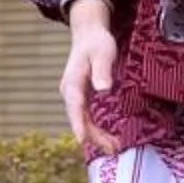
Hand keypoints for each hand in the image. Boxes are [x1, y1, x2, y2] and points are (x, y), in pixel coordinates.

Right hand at [60, 0, 123, 156]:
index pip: (75, 106)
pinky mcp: (81, 97)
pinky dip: (96, 129)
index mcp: (72, 82)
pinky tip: (107, 137)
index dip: (78, 124)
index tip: (82, 139)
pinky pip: (86, 117)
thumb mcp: (102, 52)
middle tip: (113, 148)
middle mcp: (70, 92)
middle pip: (79, 119)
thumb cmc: (96, 42)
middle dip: (94, 136)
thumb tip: (103, 89)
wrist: (88, 34)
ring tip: (113, 147)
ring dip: (96, 135)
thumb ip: (102, 70)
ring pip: (82, 121)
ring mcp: (74, 96)